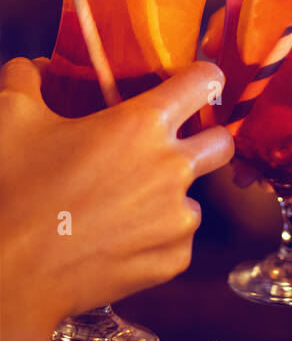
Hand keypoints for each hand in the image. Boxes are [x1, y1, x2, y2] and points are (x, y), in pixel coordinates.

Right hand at [0, 57, 232, 340]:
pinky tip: (119, 237)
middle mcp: (171, 168)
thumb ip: (28, 80)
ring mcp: (176, 219)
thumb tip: (33, 68)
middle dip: (206, 139)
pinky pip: (178, 240)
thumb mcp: (12, 119)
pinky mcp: (172, 261)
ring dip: (170, 196)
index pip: (205, 81)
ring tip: (125, 203)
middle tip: (171, 146)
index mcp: (142, 124)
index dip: (205, 78)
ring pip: (195, 197)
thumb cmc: (16, 190)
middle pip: (222, 142)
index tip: (197, 83)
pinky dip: (157, 237)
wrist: (14, 273)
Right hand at [203, 6, 291, 174]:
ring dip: (242, 130)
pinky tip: (257, 179)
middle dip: (228, 86)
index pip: (277, 17)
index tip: (213, 44)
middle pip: (259, 66)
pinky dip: (270, 160)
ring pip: (266, 108)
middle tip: (206, 113)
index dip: (240, 26)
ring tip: (230, 160)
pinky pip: (288, 143)